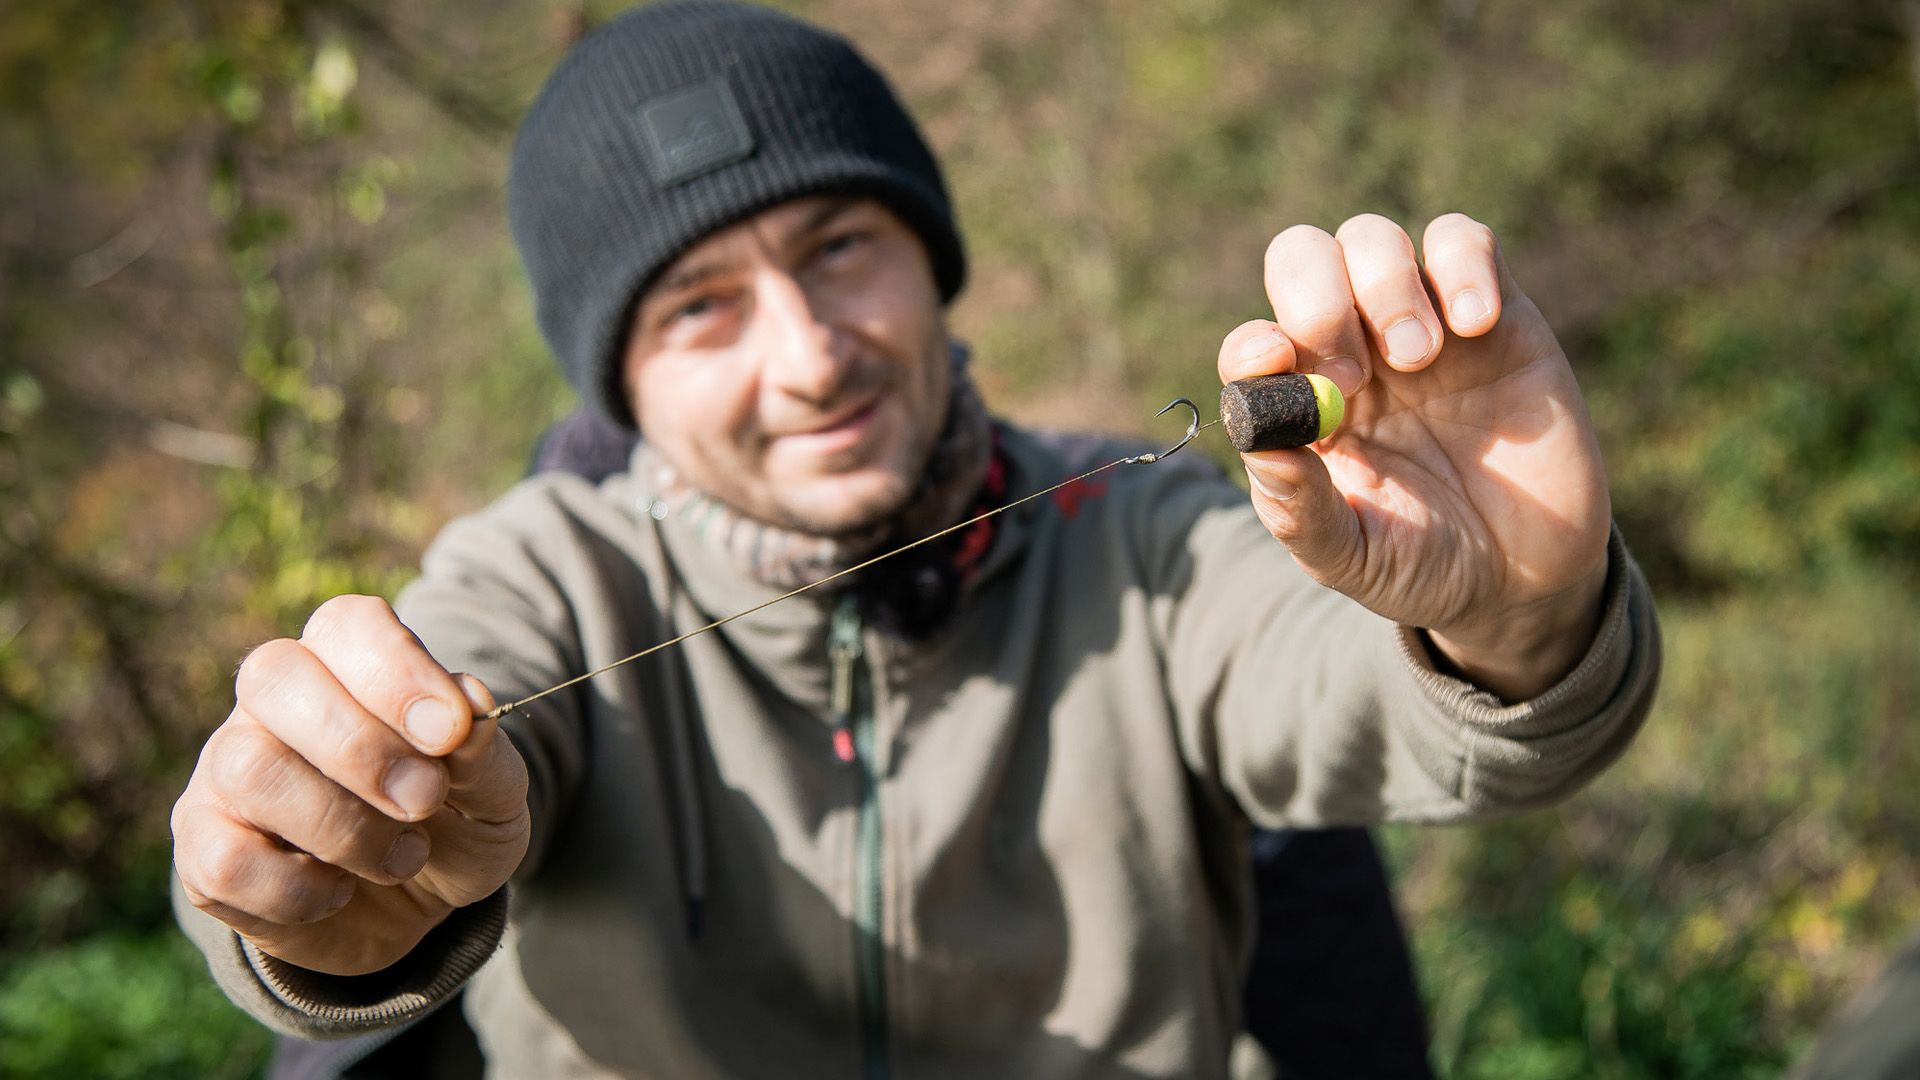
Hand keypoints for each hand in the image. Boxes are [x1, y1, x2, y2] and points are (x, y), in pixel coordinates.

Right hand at [172, 595, 529, 975]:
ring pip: (250, 768)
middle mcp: (273, 701)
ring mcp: (225, 770)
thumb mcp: (492, 794)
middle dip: (362, 747)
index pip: (346, 624)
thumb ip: (482, 752)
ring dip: (343, 827)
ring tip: (402, 858)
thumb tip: (470, 704)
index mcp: (347, 660)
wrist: (415, 910)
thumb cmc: (452, 825)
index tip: (451, 730)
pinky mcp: (202, 847)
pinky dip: (298, 890)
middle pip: (275, 676)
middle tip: (425, 800)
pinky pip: (225, 860)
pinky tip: (338, 891)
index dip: (396, 669)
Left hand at [1217, 213, 1609, 699]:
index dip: (1254, 344)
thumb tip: (1260, 447)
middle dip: (1317, 297)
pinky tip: (1476, 325)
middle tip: (1353, 371)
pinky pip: (1462, 239)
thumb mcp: (1350, 557)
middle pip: (1303, 259)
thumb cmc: (1420, 565)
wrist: (1525, 578)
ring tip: (1419, 360)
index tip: (1277, 362)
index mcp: (1299, 405)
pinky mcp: (1494, 312)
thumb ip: (1299, 509)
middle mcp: (1349, 350)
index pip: (1253, 344)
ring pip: (1372, 238)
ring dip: (1385, 286)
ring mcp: (1419, 323)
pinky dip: (1461, 263)